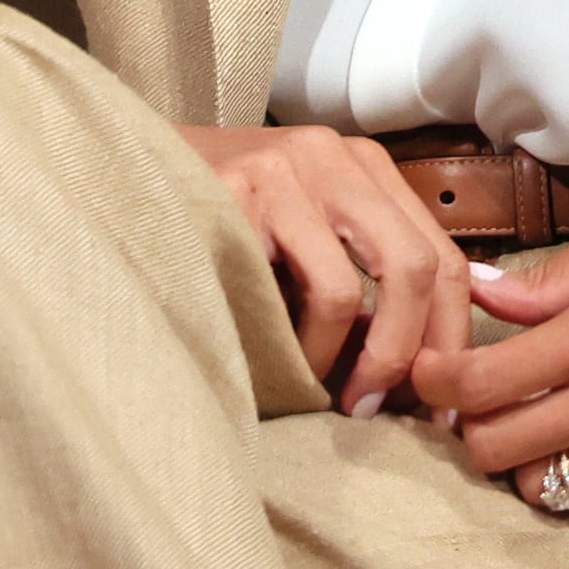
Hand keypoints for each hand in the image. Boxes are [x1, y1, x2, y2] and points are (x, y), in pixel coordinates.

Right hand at [176, 125, 471, 420]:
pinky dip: (314, 344)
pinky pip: (320, 287)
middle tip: (382, 411)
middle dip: (415, 354)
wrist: (117, 176)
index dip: (452, 337)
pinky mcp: (252, 194)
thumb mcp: (300, 240)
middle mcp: (339, 158)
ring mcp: (296, 170)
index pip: (444, 255)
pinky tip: (286, 362)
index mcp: (364, 168)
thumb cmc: (214, 229)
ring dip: (364, 358)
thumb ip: (358, 279)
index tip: (438, 405)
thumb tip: (420, 369)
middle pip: (426, 266)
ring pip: (381, 279)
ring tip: (331, 396)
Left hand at [410, 203, 568, 529]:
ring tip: (551, 427)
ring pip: (547, 490)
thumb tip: (483, 293)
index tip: (428, 377)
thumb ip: (555, 275)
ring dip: (534, 462)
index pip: (478, 385)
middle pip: (496, 451)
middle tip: (488, 406)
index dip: (434, 386)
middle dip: (474, 430)